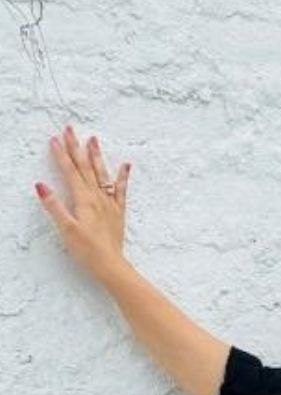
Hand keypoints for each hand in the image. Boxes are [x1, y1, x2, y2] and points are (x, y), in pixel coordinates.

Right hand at [35, 123, 131, 281]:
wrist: (111, 265)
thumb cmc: (87, 250)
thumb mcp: (66, 229)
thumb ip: (54, 206)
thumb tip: (41, 186)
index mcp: (83, 199)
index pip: (70, 171)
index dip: (61, 154)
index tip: (54, 138)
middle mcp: (97, 197)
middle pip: (84, 167)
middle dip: (76, 147)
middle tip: (70, 129)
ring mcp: (109, 203)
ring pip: (101, 173)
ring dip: (96, 155)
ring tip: (93, 139)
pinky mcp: (117, 211)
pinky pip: (120, 189)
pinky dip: (122, 176)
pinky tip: (125, 164)